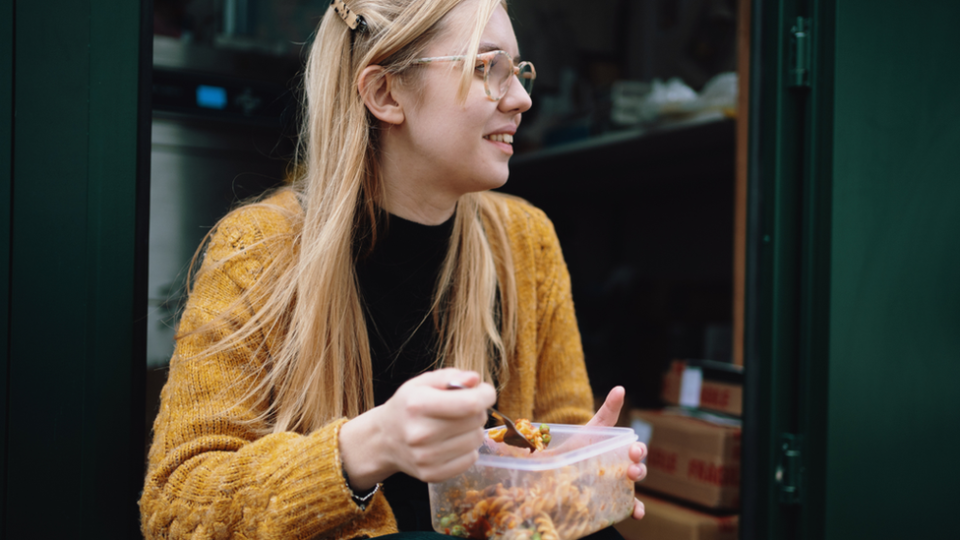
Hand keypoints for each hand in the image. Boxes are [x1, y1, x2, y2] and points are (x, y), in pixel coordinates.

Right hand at [340, 368, 495, 488]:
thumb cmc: (408, 407)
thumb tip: (475, 380)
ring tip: (455, 425)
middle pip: (476, 420)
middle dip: (477, 410)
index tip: (484, 392)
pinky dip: (467, 449)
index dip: (486, 395)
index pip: (471, 403)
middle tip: (463, 408)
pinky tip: (452, 442)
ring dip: (473, 430)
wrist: (384, 440)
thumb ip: (450, 376)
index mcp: (418, 405)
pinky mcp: (432, 474)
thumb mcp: (422, 383)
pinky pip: (471, 459)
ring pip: (477, 440)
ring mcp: (426, 458)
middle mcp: (421, 433)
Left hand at [588, 386, 647, 519]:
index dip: (638, 450)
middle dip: (638, 468)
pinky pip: (628, 507)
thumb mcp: (593, 428)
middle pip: (637, 469)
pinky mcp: (612, 500)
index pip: (635, 450)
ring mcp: (617, 485)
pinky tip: (637, 513)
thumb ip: (607, 410)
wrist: (558, 467)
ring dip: (636, 488)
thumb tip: (620, 388)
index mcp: (620, 451)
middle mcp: (622, 468)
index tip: (633, 451)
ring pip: (634, 487)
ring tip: (628, 483)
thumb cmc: (580, 444)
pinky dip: (635, 510)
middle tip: (630, 469)